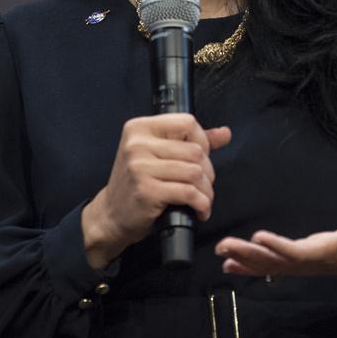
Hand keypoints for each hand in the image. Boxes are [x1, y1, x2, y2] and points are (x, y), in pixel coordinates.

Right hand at [81, 113, 231, 268]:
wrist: (112, 215)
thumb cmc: (137, 183)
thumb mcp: (158, 154)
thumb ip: (191, 141)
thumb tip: (225, 133)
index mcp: (140, 128)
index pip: (187, 122)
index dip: (202, 141)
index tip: (201, 158)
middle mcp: (137, 144)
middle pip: (195, 150)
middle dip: (207, 172)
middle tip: (203, 185)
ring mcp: (140, 167)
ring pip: (195, 172)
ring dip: (206, 191)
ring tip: (202, 199)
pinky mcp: (147, 191)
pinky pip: (189, 193)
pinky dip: (201, 204)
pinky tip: (199, 209)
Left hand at [215, 211, 336, 288]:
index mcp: (330, 252)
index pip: (301, 252)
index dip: (279, 247)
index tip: (257, 237)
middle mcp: (312, 262)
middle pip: (277, 261)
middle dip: (249, 255)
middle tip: (224, 246)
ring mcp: (304, 265)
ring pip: (270, 265)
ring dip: (244, 259)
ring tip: (221, 252)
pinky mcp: (299, 263)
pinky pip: (271, 267)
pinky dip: (250, 266)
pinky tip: (230, 264)